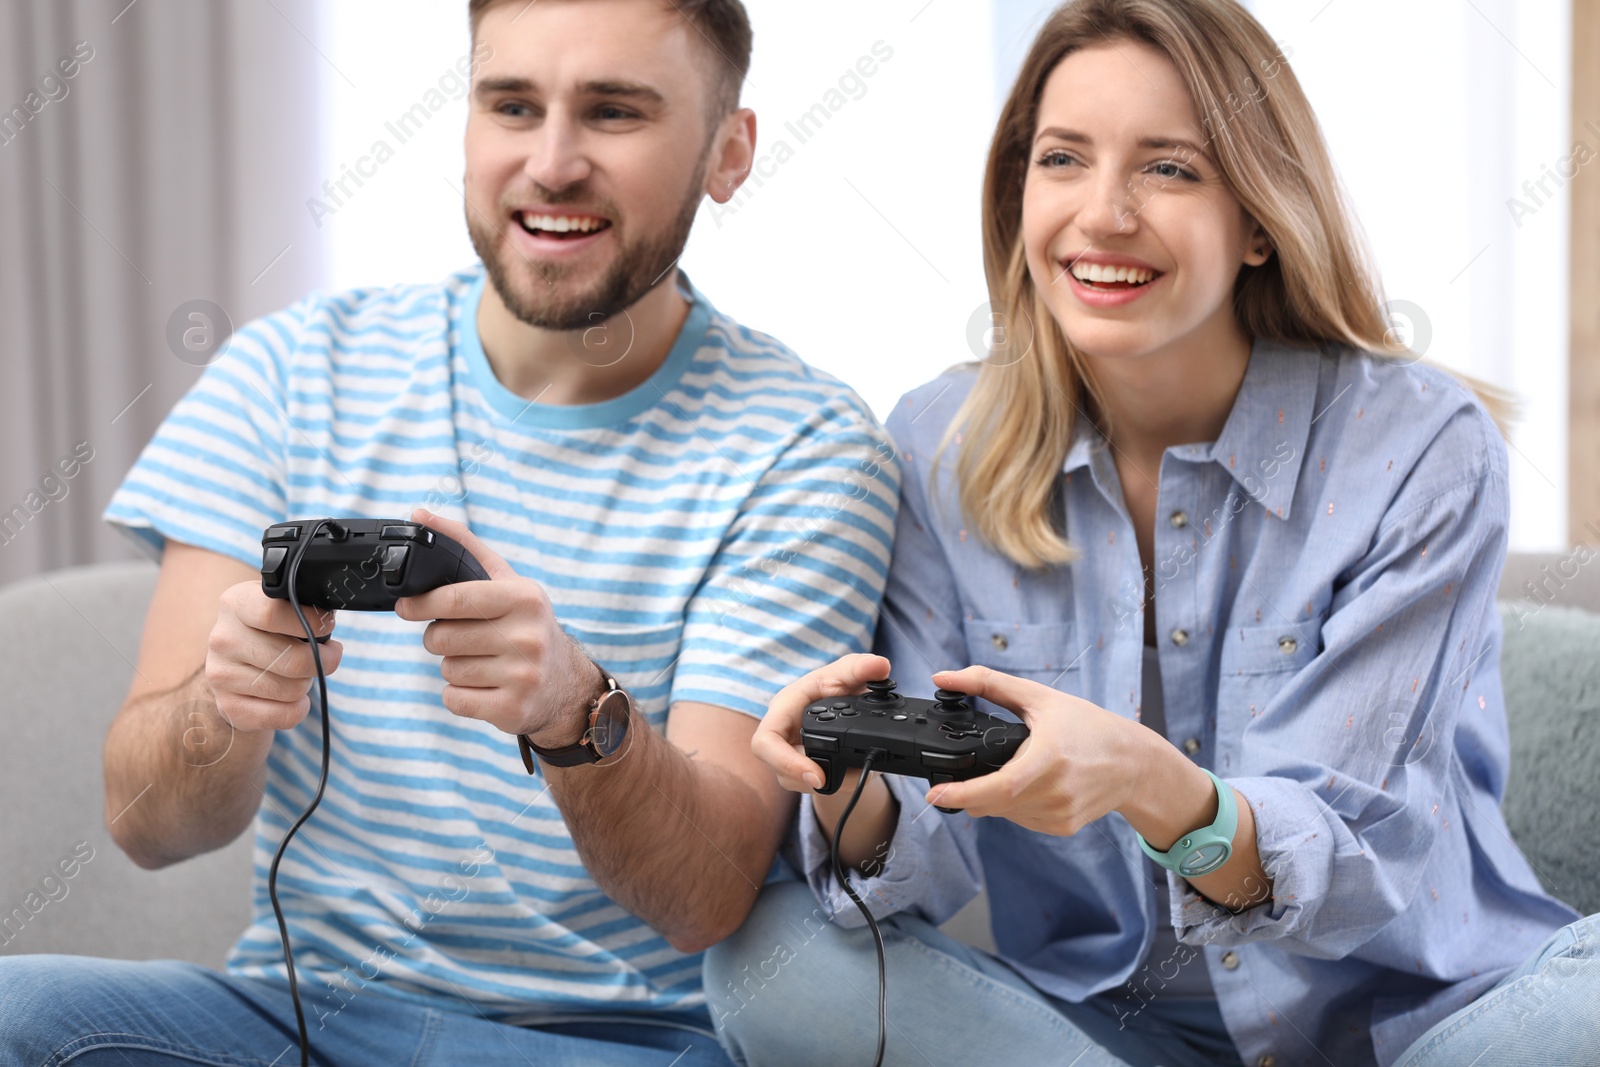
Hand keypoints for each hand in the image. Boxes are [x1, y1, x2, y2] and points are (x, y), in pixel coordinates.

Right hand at [206, 580, 340, 732]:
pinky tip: (293, 698)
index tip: (327, 626)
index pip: (271, 613)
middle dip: (323, 661)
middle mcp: (222, 639)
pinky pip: (285, 715)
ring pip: (292, 690)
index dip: (310, 622)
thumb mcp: (282, 606)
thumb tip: (327, 620)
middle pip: (293, 660)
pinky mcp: (228, 707)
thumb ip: (302, 606)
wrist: (238, 666)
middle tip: (328, 655)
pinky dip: (299, 709)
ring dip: (307, 684)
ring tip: (299, 674)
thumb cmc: (272, 631)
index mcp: (235, 604)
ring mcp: (221, 675)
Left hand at [395, 508, 594, 745]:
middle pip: (442, 638)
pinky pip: (454, 700)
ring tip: (481, 661)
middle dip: (439, 638)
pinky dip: (459, 695)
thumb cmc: (524, 624)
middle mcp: (528, 636)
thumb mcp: (506, 582)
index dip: (420, 604)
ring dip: (453, 666)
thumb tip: (418, 514)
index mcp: (524, 598)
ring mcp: (522, 676)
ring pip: (447, 669)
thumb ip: (463, 546)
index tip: (405, 606)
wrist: (564, 683)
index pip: (454, 599)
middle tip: (460, 637)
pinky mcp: (512, 709)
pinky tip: (484, 687)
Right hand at [751, 653, 890, 791]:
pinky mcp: (806, 769)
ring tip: (858, 770)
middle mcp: (782, 735)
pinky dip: (840, 781)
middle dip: (811, 777)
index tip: (817, 775)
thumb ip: (860, 668)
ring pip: (801, 782)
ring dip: (832, 780)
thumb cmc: (835, 684)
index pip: (765, 742)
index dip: (785, 763)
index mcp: (783, 709)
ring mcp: (791, 755)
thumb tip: (880, 665)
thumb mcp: (846, 672)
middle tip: (836, 781)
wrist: (847, 704)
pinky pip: (817, 784)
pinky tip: (856, 773)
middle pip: (782, 770)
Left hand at [923, 665, 1151, 835]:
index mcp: (1050, 758)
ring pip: (1003, 814)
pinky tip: (1026, 786)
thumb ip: (988, 683)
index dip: (963, 794)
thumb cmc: (1088, 726)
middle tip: (959, 777)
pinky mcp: (1062, 827)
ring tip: (1008, 771)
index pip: (999, 787)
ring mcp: (1060, 814)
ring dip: (991, 799)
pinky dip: (1012, 806)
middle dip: (968, 793)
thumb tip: (943, 677)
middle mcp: (1056, 791)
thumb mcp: (1040, 698)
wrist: (1133, 762)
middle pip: (992, 803)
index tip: (934, 795)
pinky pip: (1021, 820)